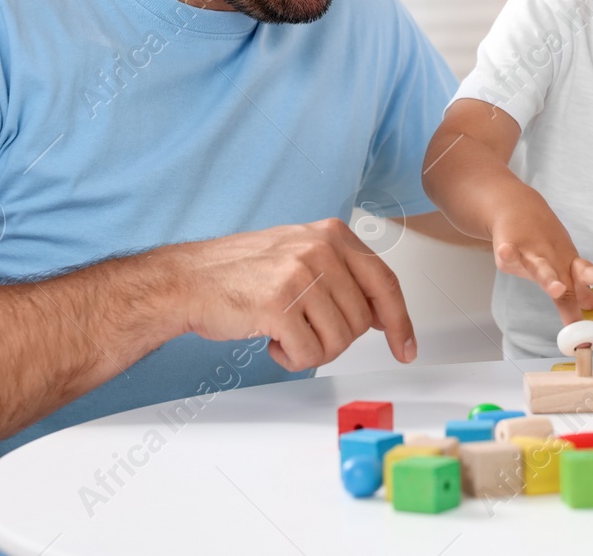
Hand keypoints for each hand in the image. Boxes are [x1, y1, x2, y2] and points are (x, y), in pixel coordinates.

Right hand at [168, 218, 415, 371]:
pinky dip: (290, 358)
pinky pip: (310, 354)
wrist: (187, 280)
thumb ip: (342, 275)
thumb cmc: (241, 273)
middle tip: (303, 330)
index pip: (384, 282)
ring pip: (339, 341)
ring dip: (311, 349)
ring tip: (284, 331)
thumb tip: (380, 314)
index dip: (400, 321)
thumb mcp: (301, 256)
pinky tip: (270, 339)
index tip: (405, 347)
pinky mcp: (280, 304)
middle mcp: (321, 248)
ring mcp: (301, 274)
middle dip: (335, 338)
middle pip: (361, 322)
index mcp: (332, 234)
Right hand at [488, 191, 592, 323]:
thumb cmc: (544, 242)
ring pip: (542, 269)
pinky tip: (506, 251)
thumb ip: (576, 287)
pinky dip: (508, 252)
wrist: (518, 206)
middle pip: (569, 279)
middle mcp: (555, 261)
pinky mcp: (510, 245)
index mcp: (570, 267)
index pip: (587, 285)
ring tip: (556, 289)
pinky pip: (509, 252)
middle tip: (592, 305)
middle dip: (579, 295)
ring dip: (549, 279)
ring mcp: (532, 253)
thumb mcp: (564, 262)